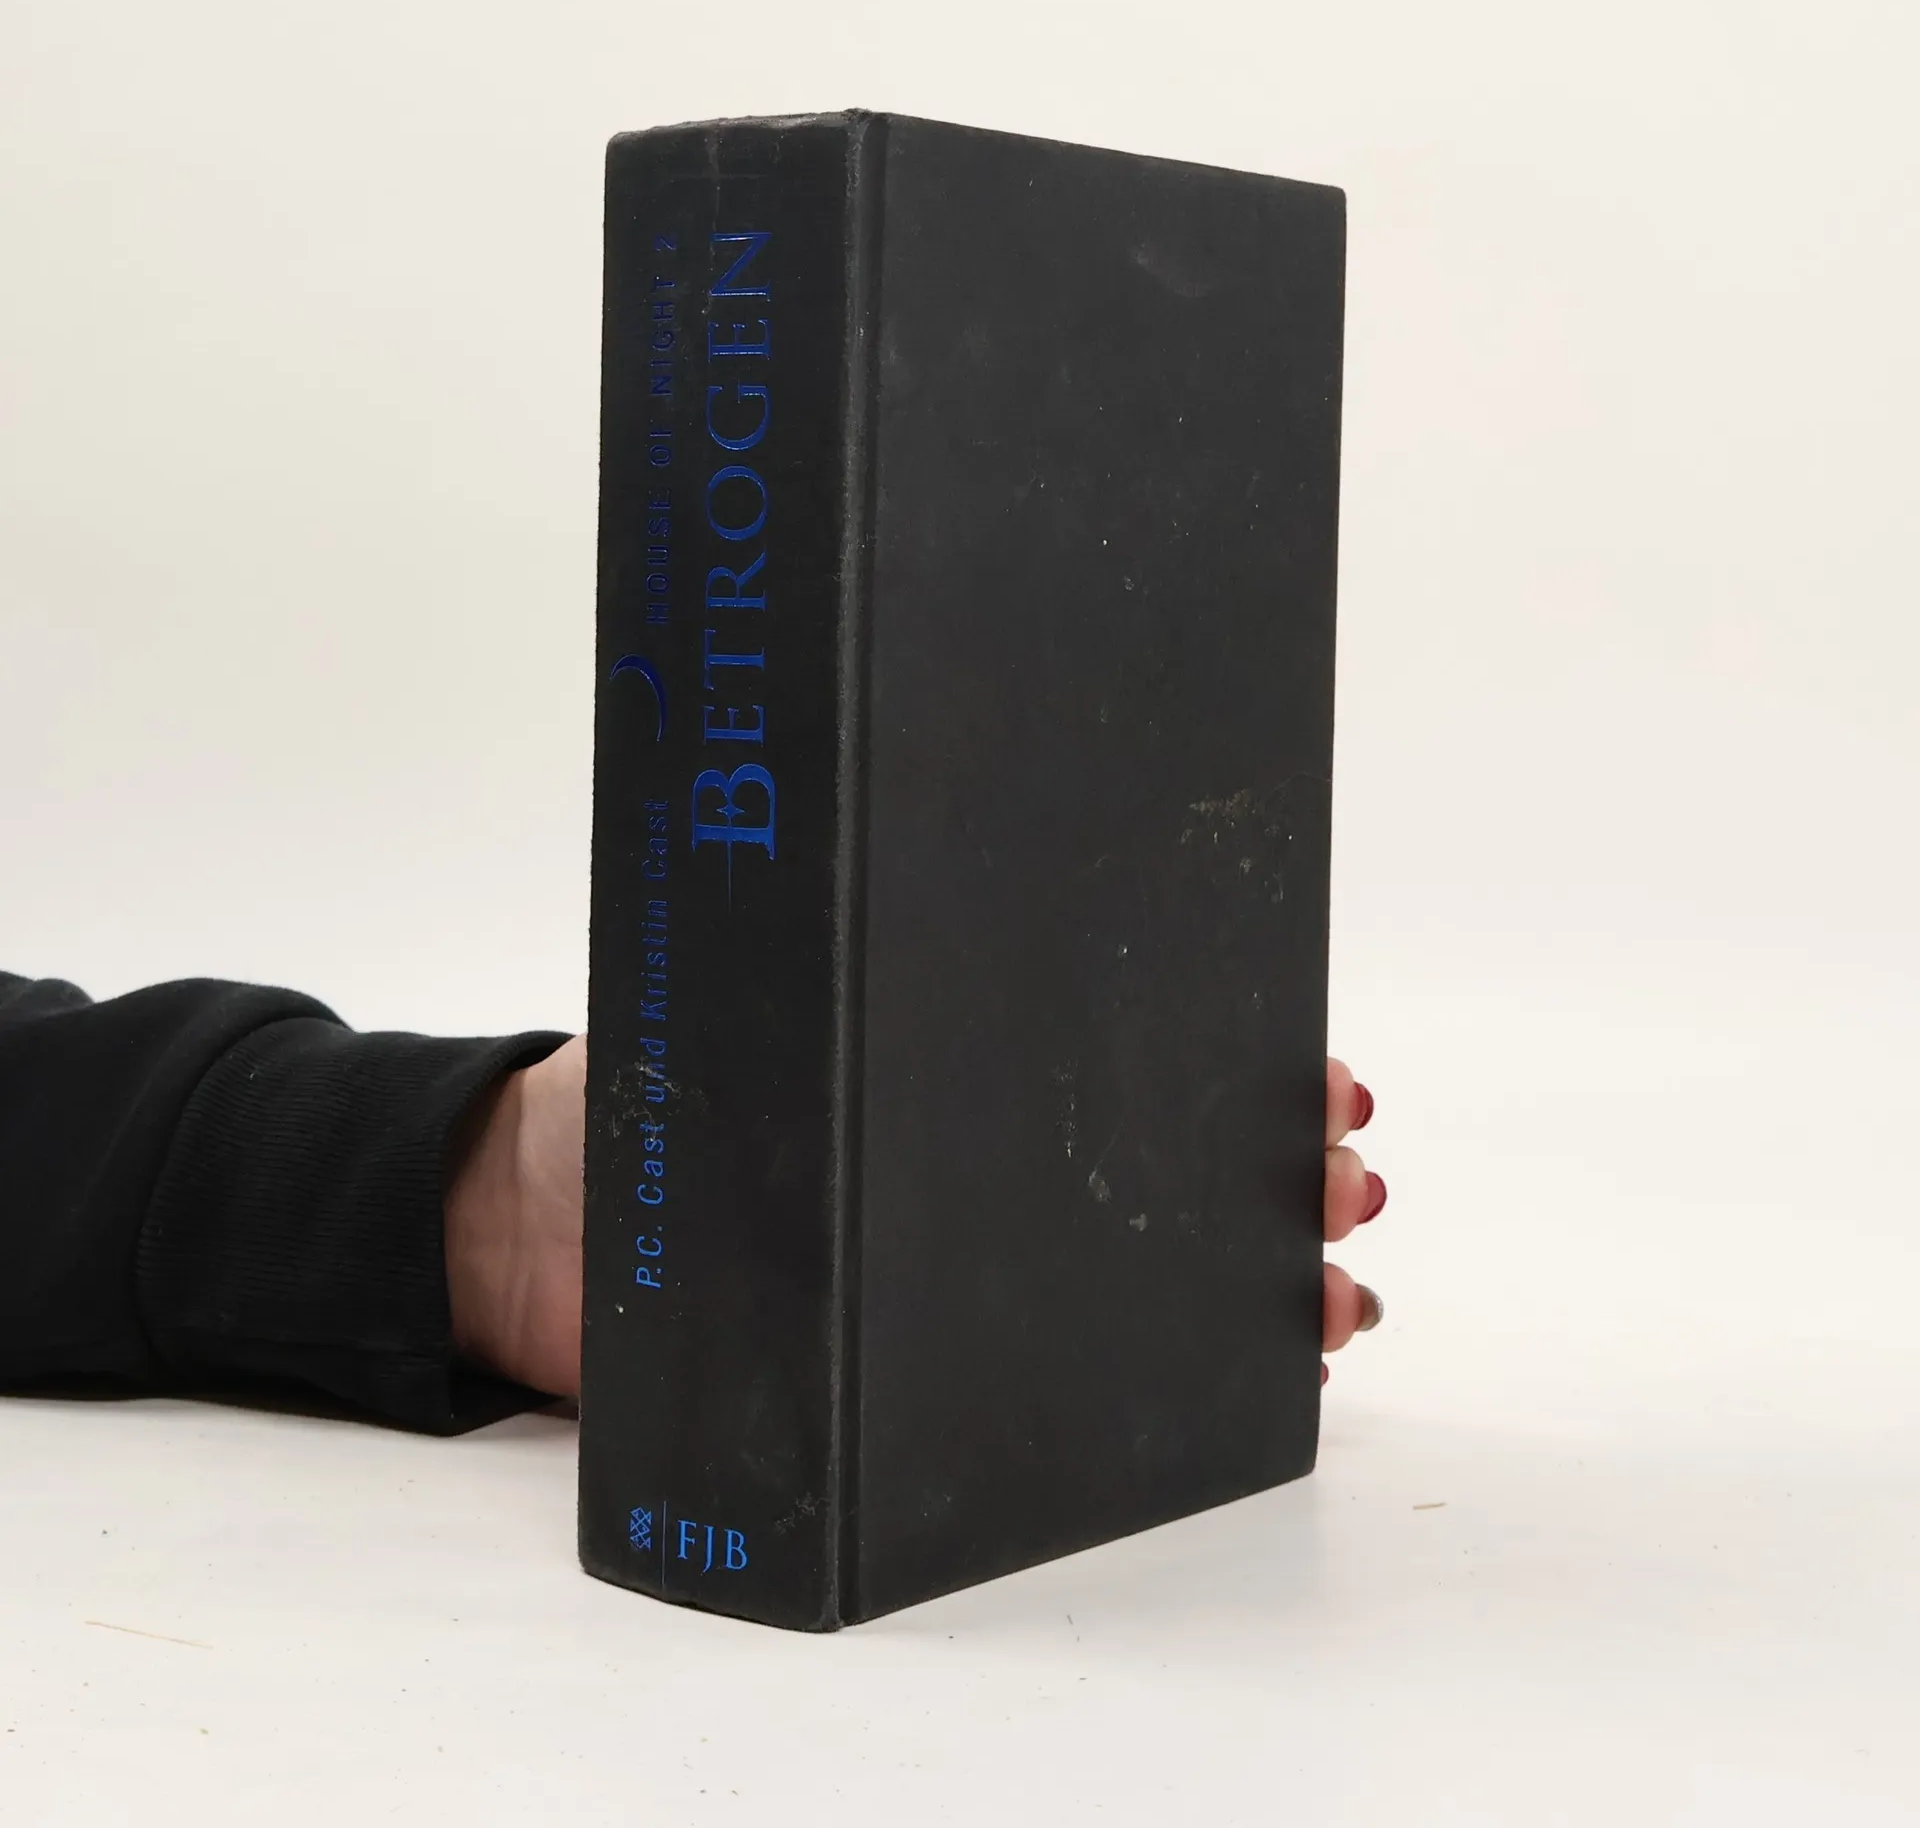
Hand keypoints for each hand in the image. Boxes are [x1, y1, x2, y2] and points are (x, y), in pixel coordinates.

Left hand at [444, 1040, 1386, 1397]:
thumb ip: (809, 1012)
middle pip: (1160, 1171)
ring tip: (1329, 1297)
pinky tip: (1255, 1381)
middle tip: (1337, 1178)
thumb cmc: (633, 1102)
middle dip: (1273, 1174)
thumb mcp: (733, 1026)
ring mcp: (964, 1278)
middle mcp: (977, 1177)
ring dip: (1257, 1280)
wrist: (534, 1231)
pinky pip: (1064, 1382)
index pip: (1118, 1063)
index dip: (1230, 1068)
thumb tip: (910, 984)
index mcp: (954, 1073)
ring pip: (1143, 1279)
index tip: (1315, 1077)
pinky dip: (1171, 1381)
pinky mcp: (929, 1374)